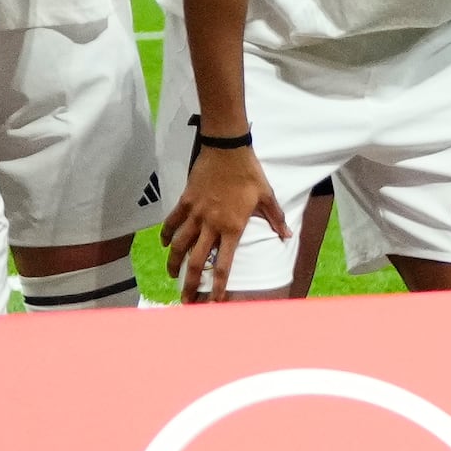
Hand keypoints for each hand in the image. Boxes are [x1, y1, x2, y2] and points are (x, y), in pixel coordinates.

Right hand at [163, 141, 284, 300]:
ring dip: (173, 264)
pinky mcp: (184, 202)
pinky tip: (163, 245)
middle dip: (189, 284)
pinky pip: (171, 223)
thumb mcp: (267, 196)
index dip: (217, 285)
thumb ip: (276, 219)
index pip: (223, 264)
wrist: (226, 150)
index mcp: (233, 227)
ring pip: (178, 245)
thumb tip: (287, 236)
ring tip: (172, 276)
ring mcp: (195, 214)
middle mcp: (211, 225)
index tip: (214, 301)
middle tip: (186, 300)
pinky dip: (165, 235)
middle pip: (195, 261)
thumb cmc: (249, 173)